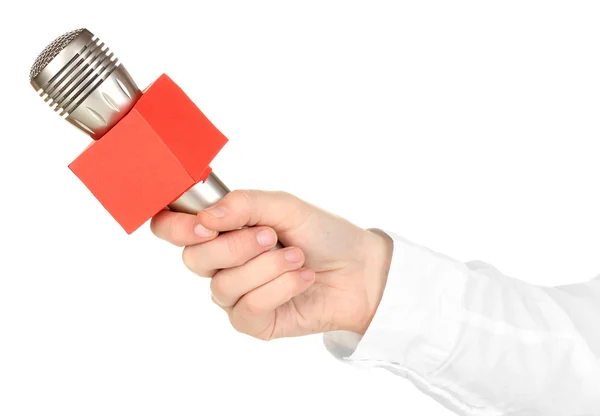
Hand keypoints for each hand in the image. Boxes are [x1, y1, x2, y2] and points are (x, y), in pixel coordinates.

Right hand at [150, 190, 392, 339]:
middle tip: (271, 236)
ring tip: (296, 256)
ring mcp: (236, 295)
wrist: (358, 268)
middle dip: (235, 246)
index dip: (176, 227)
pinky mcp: (254, 321)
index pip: (171, 228)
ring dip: (266, 267)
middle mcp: (222, 263)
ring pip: (222, 285)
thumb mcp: (283, 206)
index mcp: (222, 230)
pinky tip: (302, 277)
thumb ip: (243, 204)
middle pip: (193, 259)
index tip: (206, 225)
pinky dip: (279, 288)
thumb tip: (206, 218)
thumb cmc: (320, 233)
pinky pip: (248, 308)